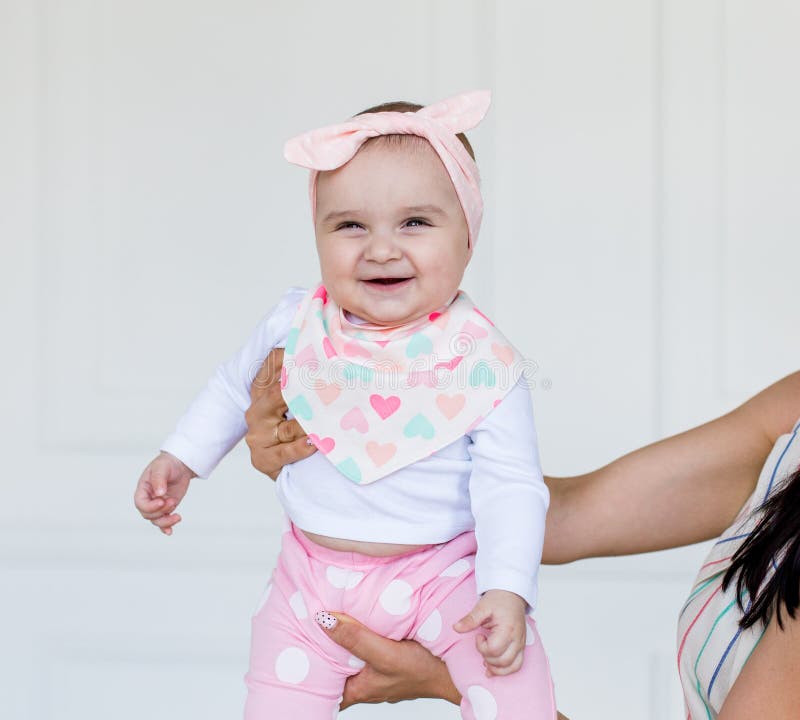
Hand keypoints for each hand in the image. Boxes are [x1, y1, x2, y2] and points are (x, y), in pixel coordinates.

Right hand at [133, 451, 194, 534]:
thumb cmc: (167, 463)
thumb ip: (159, 479)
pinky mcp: (167, 507)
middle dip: (161, 512)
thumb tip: (159, 493)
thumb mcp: (162, 467)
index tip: (162, 501)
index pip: (140, 503)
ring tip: (177, 516)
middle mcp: (149, 499)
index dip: (150, 506)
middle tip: (172, 501)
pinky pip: (163, 521)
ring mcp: (158, 504)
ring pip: (156, 520)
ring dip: (166, 521)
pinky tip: (170, 532)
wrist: (180, 464)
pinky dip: (166, 527)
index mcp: (143, 489)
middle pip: (148, 514)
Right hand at [245, 348, 315, 479]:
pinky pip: (284, 452)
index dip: (291, 356)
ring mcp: (258, 435)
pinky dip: (300, 448)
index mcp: (262, 390)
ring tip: (327, 420)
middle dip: (301, 388)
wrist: (285, 466)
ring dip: (309, 423)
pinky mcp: (263, 458)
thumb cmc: (294, 427)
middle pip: (277, 393)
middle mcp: (257, 410)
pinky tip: (315, 443)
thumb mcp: (296, 398)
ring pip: (286, 426)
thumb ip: (303, 377)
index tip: (315, 351)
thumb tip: (328, 351)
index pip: (272, 364)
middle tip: (326, 382)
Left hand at [316, 611, 460, 707]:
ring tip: (326, 618)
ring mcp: (377, 672)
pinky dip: (359, 636)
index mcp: (357, 689)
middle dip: (321, 651)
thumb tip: (324, 620)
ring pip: (350, 657)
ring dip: (341, 642)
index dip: (305, 672)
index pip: (321, 687)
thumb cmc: (424, 670)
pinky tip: (357, 620)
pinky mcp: (389, 660)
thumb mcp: (386, 654)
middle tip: (304, 626)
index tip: (291, 651)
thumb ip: (356, 638)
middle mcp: (364, 683)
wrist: (456, 667)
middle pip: (334, 668)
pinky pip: (366, 648)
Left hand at [453, 589, 527, 675]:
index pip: (494, 649)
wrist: (512, 594)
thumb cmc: (498, 599)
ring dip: (497, 668)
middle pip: (503, 661)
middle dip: (488, 658)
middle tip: (482, 645)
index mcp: (507, 628)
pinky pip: (517, 665)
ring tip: (486, 660)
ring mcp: (521, 644)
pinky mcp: (521, 646)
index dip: (481, 647)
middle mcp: (517, 639)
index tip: (478, 636)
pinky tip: (493, 668)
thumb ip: (470, 619)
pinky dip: (506, 670)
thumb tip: (455, 628)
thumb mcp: (482, 606)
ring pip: (512, 667)